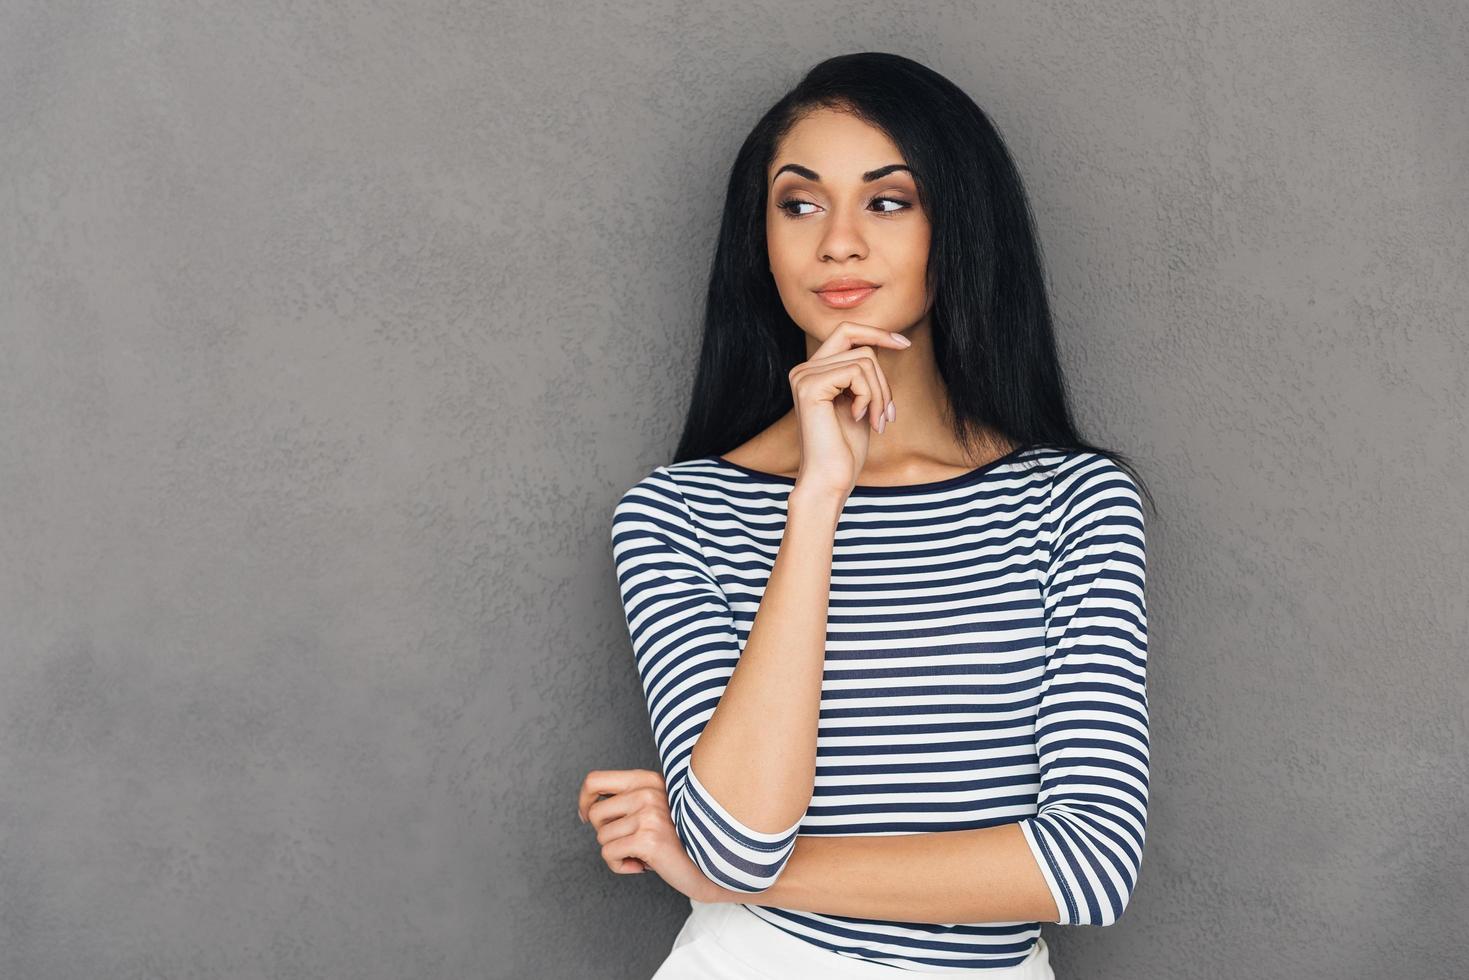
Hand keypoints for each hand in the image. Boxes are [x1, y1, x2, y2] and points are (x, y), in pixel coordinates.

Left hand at [576, 768, 729, 903]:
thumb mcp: (654, 808)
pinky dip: (620, 866)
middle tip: (631, 841)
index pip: (594, 780)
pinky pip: (609, 854)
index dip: (584, 801)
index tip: (586, 817)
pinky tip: (642, 866)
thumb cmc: (678, 839)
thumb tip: (587, 808)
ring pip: (601, 837)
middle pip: (594, 813)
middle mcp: (647, 792)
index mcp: (646, 779)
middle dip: (606, 833)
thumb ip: (628, 799)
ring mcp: (649, 814)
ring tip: (642, 854)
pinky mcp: (648, 838)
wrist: (711, 864)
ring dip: (617, 853)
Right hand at [788, 321, 909, 498]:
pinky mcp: (810, 386)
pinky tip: (860, 419)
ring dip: (880, 394)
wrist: (830, 479)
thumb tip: (880, 344)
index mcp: (812, 371)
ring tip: (876, 421)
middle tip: (887, 413)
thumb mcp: (859, 402)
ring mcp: (804, 376)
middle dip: (883, 380)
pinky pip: (857, 373)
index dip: (876, 332)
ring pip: (864, 360)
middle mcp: (803, 369)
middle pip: (861, 347)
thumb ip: (863, 375)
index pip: (846, 332)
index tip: (904, 344)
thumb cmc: (845, 449)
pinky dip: (869, 397)